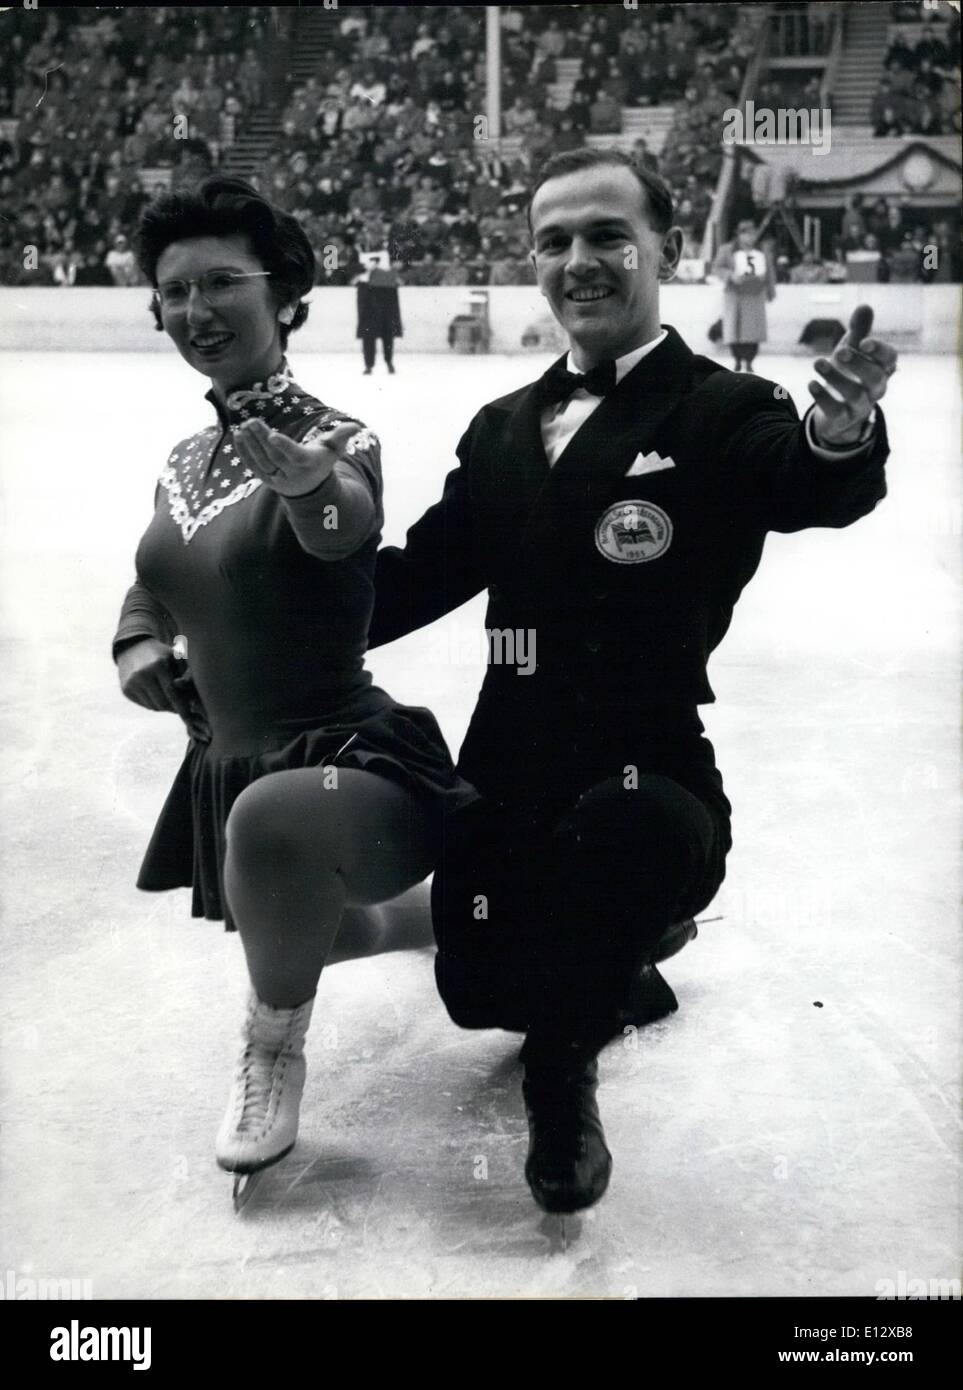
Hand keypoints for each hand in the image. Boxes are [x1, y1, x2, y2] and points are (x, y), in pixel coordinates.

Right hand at [117, 638, 210, 740]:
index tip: (191, 716)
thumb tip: (189, 699)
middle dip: (175, 708)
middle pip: (163, 703)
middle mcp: (142, 674)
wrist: (133, 648)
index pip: (172, 693)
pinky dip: (155, 704)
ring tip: (172, 698)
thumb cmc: (162, 655)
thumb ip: (187, 675)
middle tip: (184, 705)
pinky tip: (159, 695)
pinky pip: (145, 705)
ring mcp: (132, 683)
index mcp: (158, 665)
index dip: (183, 707)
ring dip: (166, 707)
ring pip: (155, 707)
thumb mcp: (177, 658)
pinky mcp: (125, 690)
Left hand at [233, 417, 362, 497]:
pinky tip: (238, 436)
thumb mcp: (333, 449)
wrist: (310, 487)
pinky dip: (244, 452)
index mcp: (308, 464)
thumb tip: (355, 426)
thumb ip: (342, 436)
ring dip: (250, 444)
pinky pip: (253, 466)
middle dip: (262, 439)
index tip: (272, 435)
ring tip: (243, 426)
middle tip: (251, 421)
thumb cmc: (321, 461)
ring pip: (262, 461)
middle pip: (274, 457)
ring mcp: (277, 478)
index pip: (294, 456)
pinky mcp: (266, 479)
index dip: (284, 446)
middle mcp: (292, 474)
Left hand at [808, 305, 897, 445]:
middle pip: (875, 378)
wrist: (839, 414)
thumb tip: (865, 305)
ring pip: (855, 395)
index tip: (864, 342)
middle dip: (858, 364)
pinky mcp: (843, 419)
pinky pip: (836, 411)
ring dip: (835, 378)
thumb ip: (859, 331)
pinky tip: (811, 383)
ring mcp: (860, 406)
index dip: (879, 350)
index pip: (889, 359)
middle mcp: (875, 389)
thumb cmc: (850, 374)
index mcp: (881, 369)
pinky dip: (823, 397)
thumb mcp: (852, 350)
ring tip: (817, 362)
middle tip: (839, 351)